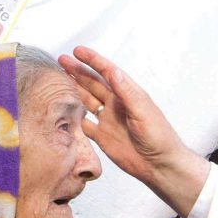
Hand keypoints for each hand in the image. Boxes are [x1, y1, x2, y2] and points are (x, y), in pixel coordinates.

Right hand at [59, 47, 209, 216]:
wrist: (160, 166)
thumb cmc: (159, 137)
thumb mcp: (143, 112)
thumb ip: (127, 93)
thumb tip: (113, 72)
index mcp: (128, 95)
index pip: (108, 73)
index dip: (93, 61)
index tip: (77, 51)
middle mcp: (116, 104)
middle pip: (93, 84)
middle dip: (77, 72)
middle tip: (61, 61)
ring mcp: (108, 120)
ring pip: (86, 101)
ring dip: (73, 90)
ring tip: (58, 80)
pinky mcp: (102, 137)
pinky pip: (84, 124)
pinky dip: (73, 117)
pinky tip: (62, 111)